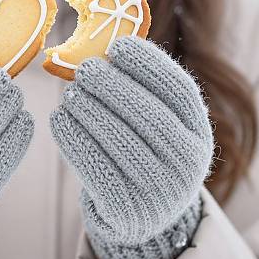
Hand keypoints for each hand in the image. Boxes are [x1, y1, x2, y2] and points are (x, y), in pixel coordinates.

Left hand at [50, 36, 214, 258]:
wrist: (143, 214)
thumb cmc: (144, 154)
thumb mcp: (157, 126)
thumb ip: (140, 93)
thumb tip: (99, 52)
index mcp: (199, 132)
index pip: (179, 90)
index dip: (149, 64)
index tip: (118, 45)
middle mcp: (188, 163)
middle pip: (150, 115)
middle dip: (113, 87)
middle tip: (85, 69)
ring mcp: (161, 191)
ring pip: (120, 140)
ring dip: (89, 110)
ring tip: (70, 94)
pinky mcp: (128, 211)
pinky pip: (96, 167)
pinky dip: (74, 139)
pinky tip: (59, 119)